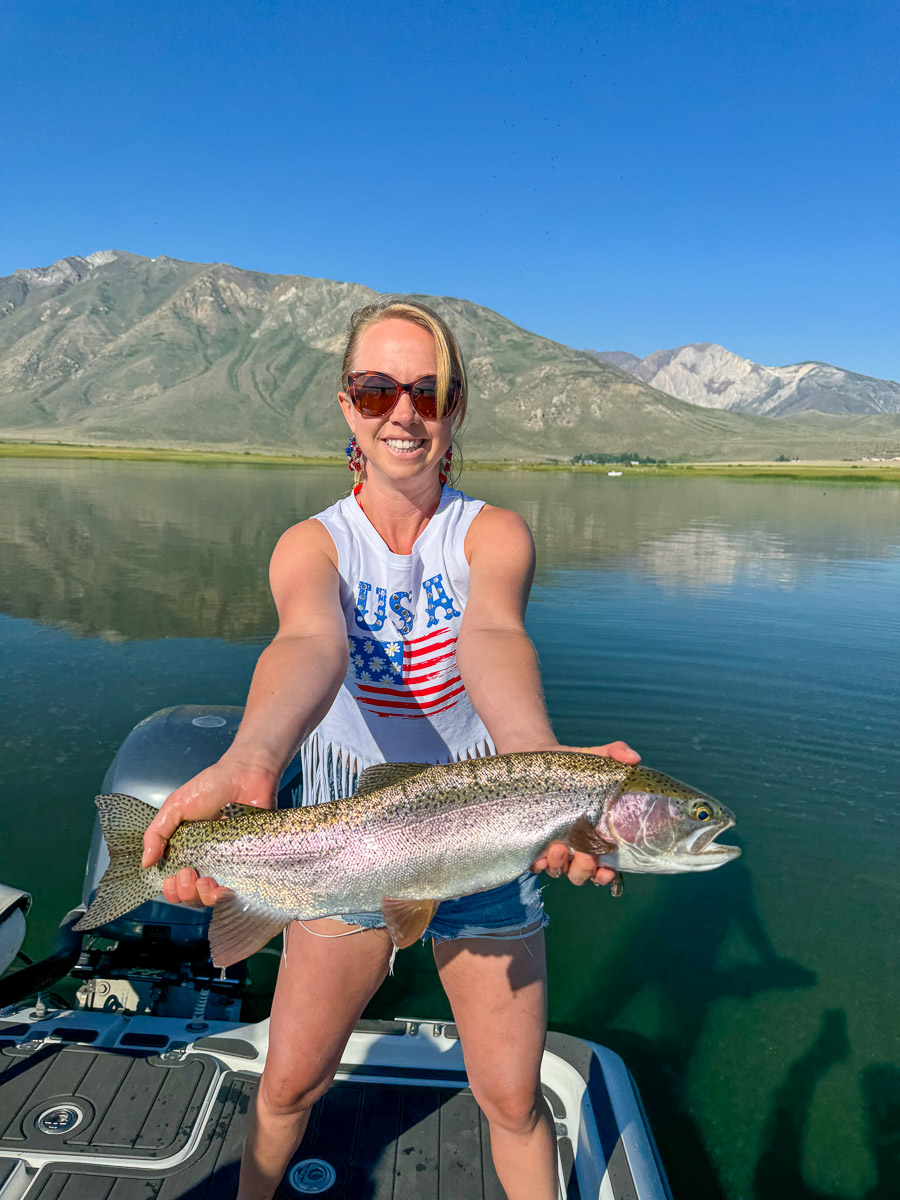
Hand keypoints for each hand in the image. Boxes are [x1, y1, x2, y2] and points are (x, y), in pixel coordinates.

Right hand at [142, 756, 278, 907]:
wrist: (245, 774)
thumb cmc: (209, 788)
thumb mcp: (175, 807)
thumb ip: (157, 833)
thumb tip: (145, 864)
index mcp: (188, 852)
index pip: (176, 884)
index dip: (171, 890)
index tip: (170, 879)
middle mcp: (207, 863)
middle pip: (193, 897)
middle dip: (186, 894)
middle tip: (188, 874)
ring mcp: (230, 865)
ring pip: (214, 898)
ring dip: (204, 898)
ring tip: (204, 881)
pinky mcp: (250, 862)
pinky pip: (239, 889)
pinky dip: (228, 895)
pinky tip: (222, 888)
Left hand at [531, 740, 639, 885]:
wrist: (536, 756)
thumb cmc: (572, 764)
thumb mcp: (594, 756)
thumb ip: (615, 754)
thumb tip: (634, 758)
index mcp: (594, 835)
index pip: (604, 865)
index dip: (606, 874)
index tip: (607, 871)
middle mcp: (574, 846)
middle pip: (581, 874)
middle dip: (585, 869)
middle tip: (585, 853)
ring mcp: (552, 846)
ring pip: (558, 870)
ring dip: (560, 866)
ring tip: (559, 848)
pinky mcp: (531, 841)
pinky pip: (534, 864)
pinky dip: (538, 865)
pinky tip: (539, 857)